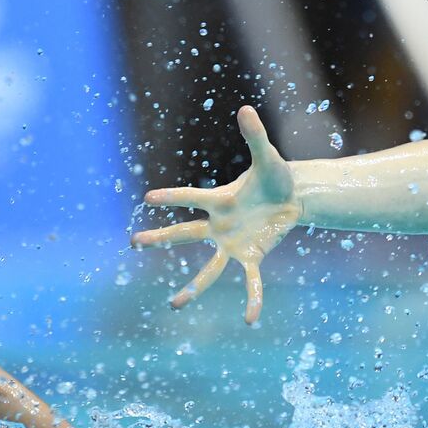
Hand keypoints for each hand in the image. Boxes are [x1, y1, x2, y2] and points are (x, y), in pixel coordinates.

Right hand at [132, 106, 299, 322]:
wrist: (293, 197)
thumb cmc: (276, 177)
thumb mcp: (269, 157)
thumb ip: (256, 136)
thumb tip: (246, 108)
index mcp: (221, 199)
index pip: (192, 197)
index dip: (173, 196)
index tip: (149, 197)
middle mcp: (220, 224)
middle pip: (186, 233)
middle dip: (161, 238)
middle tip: (134, 242)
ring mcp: (234, 243)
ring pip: (210, 269)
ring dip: (193, 287)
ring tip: (175, 305)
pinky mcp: (253, 256)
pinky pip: (251, 281)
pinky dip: (253, 299)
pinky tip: (251, 318)